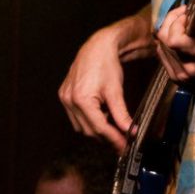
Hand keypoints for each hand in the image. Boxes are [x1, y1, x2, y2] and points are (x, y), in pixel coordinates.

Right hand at [59, 25, 133, 151]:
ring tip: (114, 129)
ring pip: (81, 127)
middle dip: (106, 137)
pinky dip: (89, 121)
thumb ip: (122, 114)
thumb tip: (130, 131)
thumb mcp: (116, 91)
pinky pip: (76, 118)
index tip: (125, 146)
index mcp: (81, 99)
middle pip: (89, 131)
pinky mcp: (65, 96)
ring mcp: (65, 98)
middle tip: (123, 141)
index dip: (114, 139)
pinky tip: (101, 117)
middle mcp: (69, 100)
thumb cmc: (106, 64)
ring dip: (97, 131)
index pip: (99, 128)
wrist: (96, 47)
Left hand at [154, 4, 194, 111]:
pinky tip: (178, 39)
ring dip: (167, 32)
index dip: (176, 21)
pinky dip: (167, 45)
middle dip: (170, 22)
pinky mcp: (176, 81)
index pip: (174, 38)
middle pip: (163, 40)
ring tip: (181, 25)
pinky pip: (163, 57)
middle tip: (182, 14)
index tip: (187, 13)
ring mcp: (179, 76)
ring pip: (160, 47)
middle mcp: (186, 69)